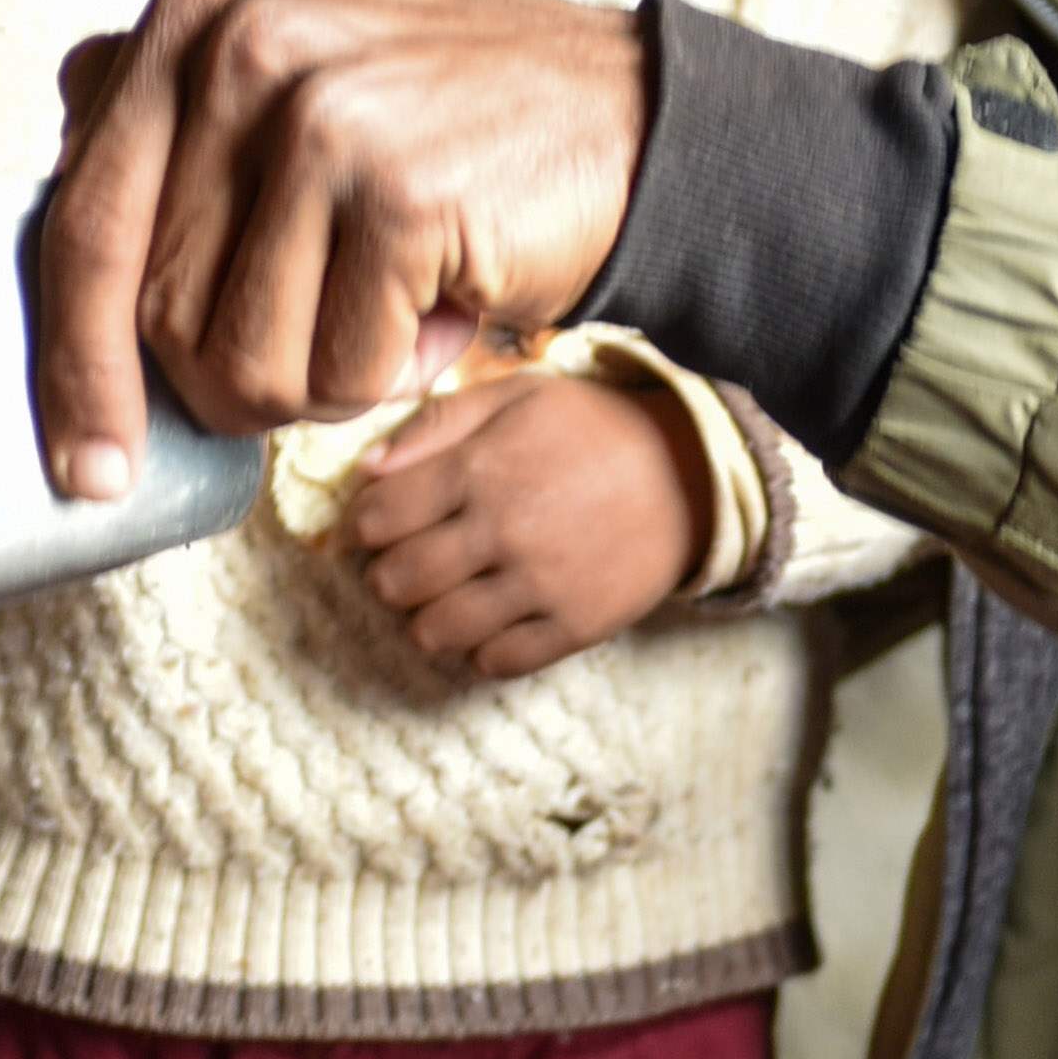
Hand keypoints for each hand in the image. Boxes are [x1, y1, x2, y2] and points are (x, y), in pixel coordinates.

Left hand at [36, 0, 648, 493]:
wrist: (634, 123)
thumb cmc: (442, 130)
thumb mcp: (292, 72)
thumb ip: (167, 117)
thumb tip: (46, 215)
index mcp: (191, 15)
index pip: (83, 227)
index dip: (74, 367)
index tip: (84, 466)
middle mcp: (240, 45)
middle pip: (155, 315)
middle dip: (233, 379)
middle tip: (327, 341)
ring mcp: (321, 114)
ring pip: (241, 363)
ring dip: (318, 383)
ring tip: (388, 309)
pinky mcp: (399, 192)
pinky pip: (340, 373)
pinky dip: (392, 377)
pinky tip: (442, 308)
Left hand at [348, 371, 714, 678]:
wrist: (691, 475)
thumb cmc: (593, 429)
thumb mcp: (517, 396)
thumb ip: (436, 423)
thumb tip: (365, 470)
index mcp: (481, 467)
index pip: (378, 518)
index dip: (365, 526)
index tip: (381, 525)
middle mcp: (504, 529)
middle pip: (397, 582)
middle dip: (386, 577)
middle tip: (404, 568)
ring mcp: (540, 584)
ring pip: (437, 632)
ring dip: (425, 621)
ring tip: (441, 602)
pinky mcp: (575, 625)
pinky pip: (496, 662)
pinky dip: (478, 651)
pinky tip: (489, 624)